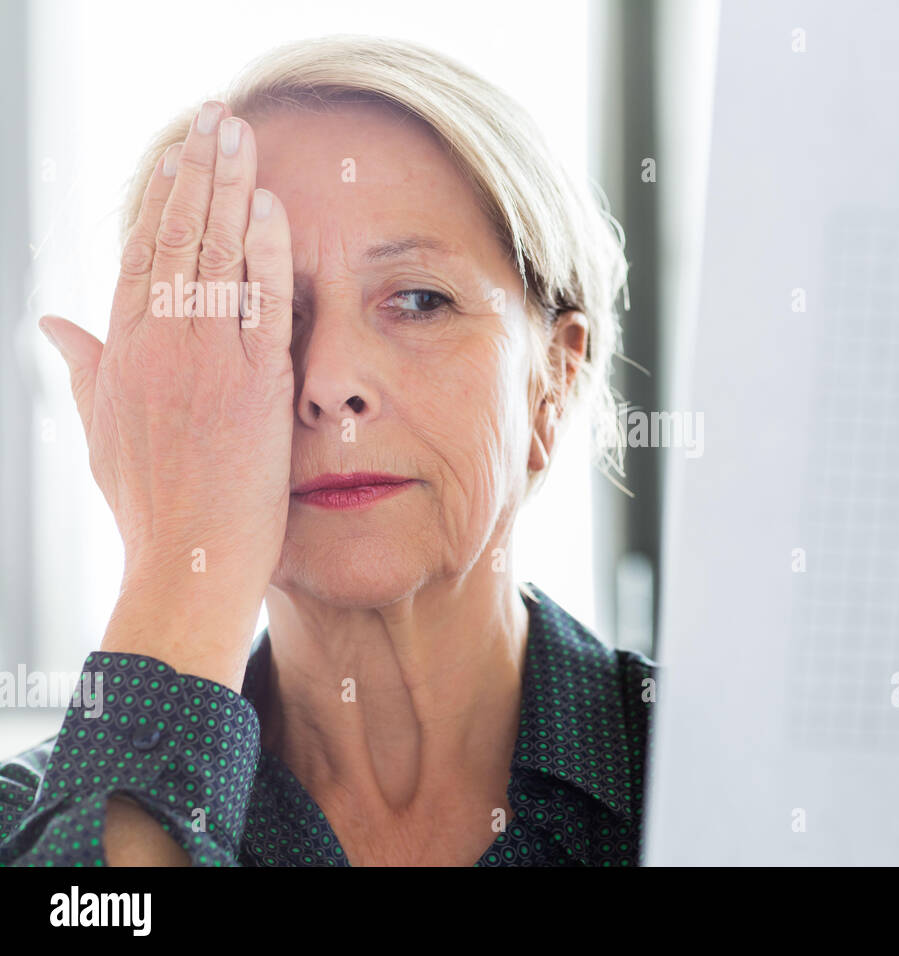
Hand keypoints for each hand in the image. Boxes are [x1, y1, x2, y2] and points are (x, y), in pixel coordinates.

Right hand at [39, 100, 293, 684]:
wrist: (186, 563)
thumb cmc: (149, 505)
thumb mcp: (101, 430)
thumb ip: (84, 368)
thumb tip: (52, 322)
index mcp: (122, 352)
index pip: (139, 255)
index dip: (159, 198)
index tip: (177, 154)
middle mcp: (158, 346)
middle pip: (173, 238)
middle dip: (193, 171)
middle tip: (212, 118)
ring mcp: (205, 362)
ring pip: (212, 256)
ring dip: (226, 188)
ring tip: (236, 133)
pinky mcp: (253, 384)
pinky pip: (260, 303)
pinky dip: (263, 251)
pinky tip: (268, 203)